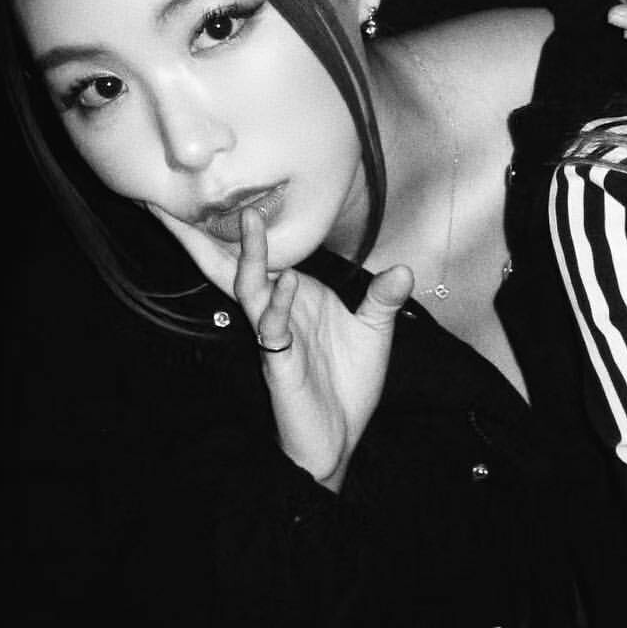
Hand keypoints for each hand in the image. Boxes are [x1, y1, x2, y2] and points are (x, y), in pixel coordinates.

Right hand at [149, 205, 413, 488]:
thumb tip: (405, 269)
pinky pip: (272, 331)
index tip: (247, 190)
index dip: (253, 230)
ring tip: (253, 224)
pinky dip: (278, 306)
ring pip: (250, 291)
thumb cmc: (347, 384)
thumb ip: (383, 300)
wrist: (340, 437)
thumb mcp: (373, 333)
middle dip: (232, 235)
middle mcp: (279, 313)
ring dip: (252, 259)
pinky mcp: (279, 365)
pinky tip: (287, 284)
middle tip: (222, 196)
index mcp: (295, 300)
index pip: (269, 258)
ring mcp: (276, 338)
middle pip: (245, 267)